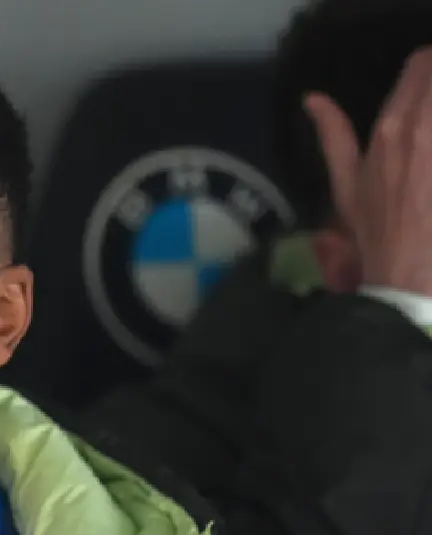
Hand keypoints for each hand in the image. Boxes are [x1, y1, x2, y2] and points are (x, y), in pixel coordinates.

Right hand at [305, 46, 431, 294]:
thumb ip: (333, 135)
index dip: (427, 69)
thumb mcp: (347, 183)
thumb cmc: (375, 230)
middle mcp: (424, 126)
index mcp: (391, 127)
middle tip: (429, 113)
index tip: (427, 82)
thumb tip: (313, 98)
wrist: (411, 272)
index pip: (422, 63)